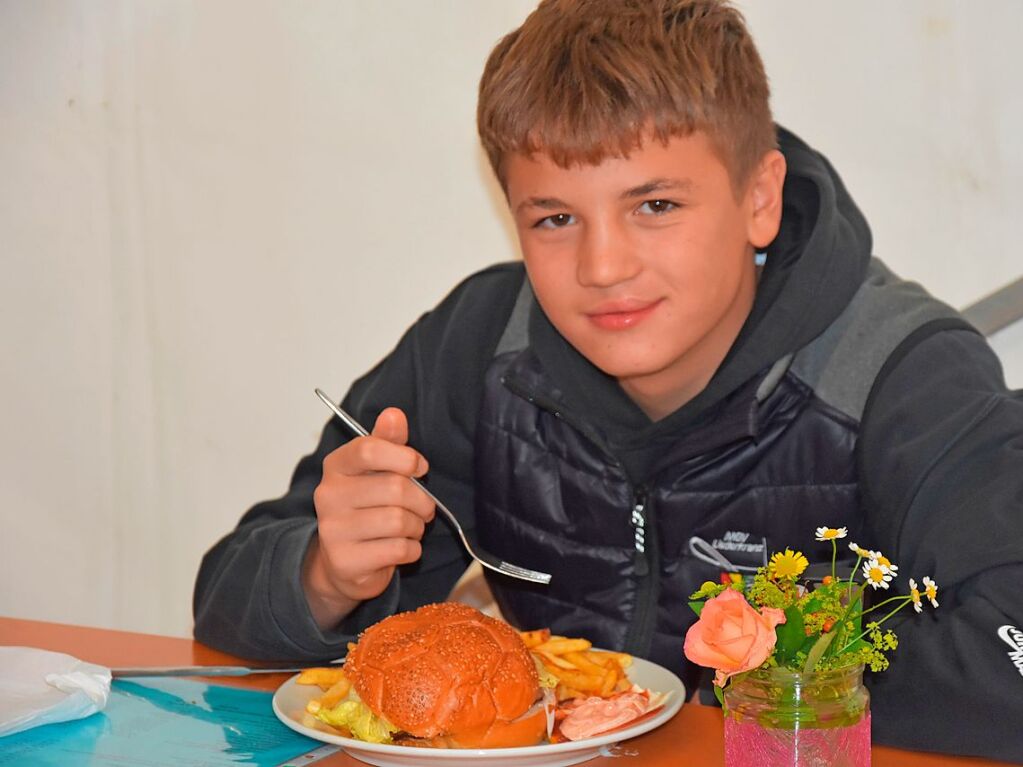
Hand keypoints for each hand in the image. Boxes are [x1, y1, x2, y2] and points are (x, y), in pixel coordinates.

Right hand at [302, 407, 434, 628]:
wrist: (343, 563)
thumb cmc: (366, 508)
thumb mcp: (376, 471)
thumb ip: (386, 442)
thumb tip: (394, 414)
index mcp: (336, 466)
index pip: (369, 449)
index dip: (404, 457)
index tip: (419, 467)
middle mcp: (328, 495)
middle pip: (394, 487)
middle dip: (421, 500)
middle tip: (424, 508)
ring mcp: (333, 530)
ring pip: (399, 520)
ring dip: (417, 527)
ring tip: (410, 528)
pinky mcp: (346, 561)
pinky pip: (399, 549)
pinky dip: (412, 549)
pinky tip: (402, 547)